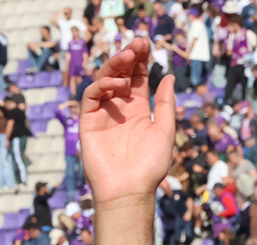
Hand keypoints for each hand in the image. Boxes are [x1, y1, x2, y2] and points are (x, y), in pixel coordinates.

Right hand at [80, 38, 175, 207]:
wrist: (130, 189)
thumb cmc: (151, 165)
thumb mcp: (164, 130)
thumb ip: (165, 103)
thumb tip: (168, 76)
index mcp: (139, 110)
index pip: (137, 79)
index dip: (141, 61)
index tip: (146, 44)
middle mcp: (120, 109)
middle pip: (121, 75)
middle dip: (128, 57)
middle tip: (137, 42)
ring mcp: (103, 114)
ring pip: (105, 81)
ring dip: (115, 66)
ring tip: (128, 56)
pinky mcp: (88, 121)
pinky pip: (92, 96)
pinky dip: (103, 85)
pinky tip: (118, 83)